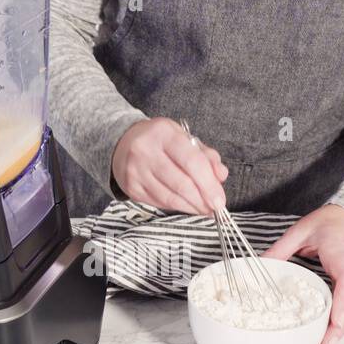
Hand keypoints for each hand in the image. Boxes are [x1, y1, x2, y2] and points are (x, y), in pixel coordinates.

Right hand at [112, 117, 228, 214]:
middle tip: (216, 208)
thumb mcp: (183, 138)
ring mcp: (136, 171)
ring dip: (191, 207)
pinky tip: (187, 206)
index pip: (191, 161)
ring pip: (170, 197)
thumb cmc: (160, 141)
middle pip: (181, 183)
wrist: (122, 143)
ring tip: (204, 210)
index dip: (208, 184)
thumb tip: (221, 175)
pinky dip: (177, 207)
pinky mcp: (131, 188)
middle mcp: (146, 151)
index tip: (220, 199)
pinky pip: (159, 202)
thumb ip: (206, 155)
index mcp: (163, 133)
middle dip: (202, 200)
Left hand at [263, 204, 343, 343]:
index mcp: (342, 255)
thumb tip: (259, 265)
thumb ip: (281, 248)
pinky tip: (326, 340)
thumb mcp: (301, 230)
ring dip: (341, 331)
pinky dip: (341, 326)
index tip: (335, 321)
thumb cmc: (328, 224)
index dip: (342, 303)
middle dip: (340, 327)